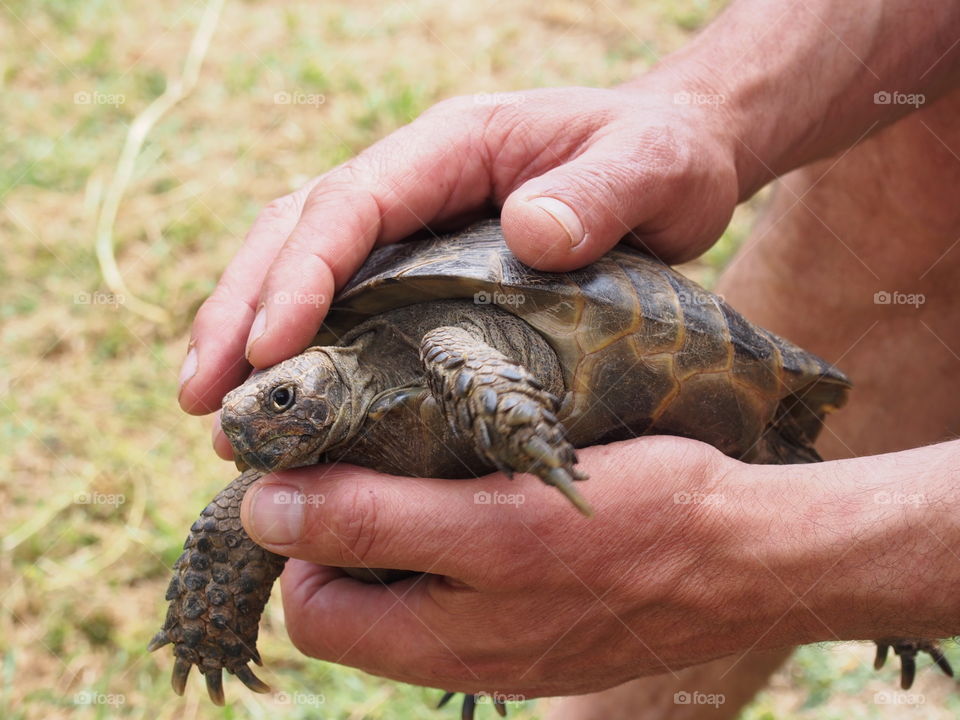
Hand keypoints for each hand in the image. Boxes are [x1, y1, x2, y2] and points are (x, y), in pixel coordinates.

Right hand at [178, 83, 741, 417]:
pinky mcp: (420, 263)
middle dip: (240, 312)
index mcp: (453, 147)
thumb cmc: (664, 157)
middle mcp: (415, 179)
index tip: (269, 349)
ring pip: (302, 264)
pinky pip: (341, 296)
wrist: (675, 157)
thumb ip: (602, 191)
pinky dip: (299, 345)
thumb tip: (528, 230)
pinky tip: (284, 400)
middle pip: (297, 232)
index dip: (302, 274)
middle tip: (200, 400)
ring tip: (212, 412)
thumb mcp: (654, 167)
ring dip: (247, 333)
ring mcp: (412, 221)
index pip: (352, 204)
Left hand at [238, 437, 771, 695]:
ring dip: (407, 520)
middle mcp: (466, 653)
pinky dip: (462, 528)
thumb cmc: (639, 529)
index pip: (313, 610)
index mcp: (439, 645)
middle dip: (349, 525)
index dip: (300, 541)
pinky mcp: (549, 610)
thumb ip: (375, 524)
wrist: (757, 556)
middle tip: (375, 450)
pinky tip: (490, 480)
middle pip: (359, 596)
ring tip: (432, 455)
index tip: (320, 469)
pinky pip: (475, 577)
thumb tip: (264, 511)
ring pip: (417, 582)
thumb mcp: (495, 524)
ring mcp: (511, 637)